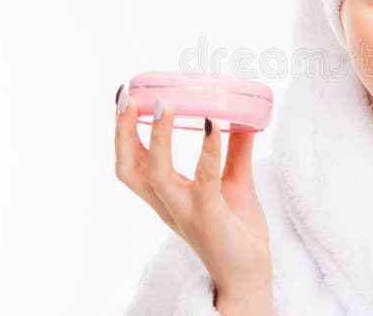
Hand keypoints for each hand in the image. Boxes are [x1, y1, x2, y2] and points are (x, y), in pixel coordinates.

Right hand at [113, 86, 272, 301]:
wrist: (249, 277)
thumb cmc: (236, 233)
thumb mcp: (233, 183)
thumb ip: (235, 151)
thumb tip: (242, 117)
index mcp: (167, 194)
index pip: (132, 160)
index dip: (122, 130)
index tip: (124, 95)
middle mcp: (168, 203)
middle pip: (129, 167)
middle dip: (122, 132)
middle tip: (128, 97)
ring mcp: (186, 212)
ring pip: (156, 175)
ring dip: (157, 139)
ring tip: (163, 106)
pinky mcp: (210, 218)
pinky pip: (204, 182)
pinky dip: (207, 152)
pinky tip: (212, 125)